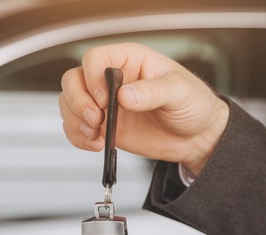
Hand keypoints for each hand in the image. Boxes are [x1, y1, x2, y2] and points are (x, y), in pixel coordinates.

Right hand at [59, 43, 229, 174]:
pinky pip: (76, 128)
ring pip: (69, 104)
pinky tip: (96, 144)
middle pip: (73, 80)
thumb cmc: (192, 104)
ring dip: (76, 122)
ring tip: (97, 136)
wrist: (196, 136)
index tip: (106, 100)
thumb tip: (125, 96)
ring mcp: (104, 104)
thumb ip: (153, 91)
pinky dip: (78, 138)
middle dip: (78, 102)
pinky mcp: (103, 126)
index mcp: (129, 60)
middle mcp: (111, 80)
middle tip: (97, 121)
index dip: (93, 78)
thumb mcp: (179, 92)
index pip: (95, 59)